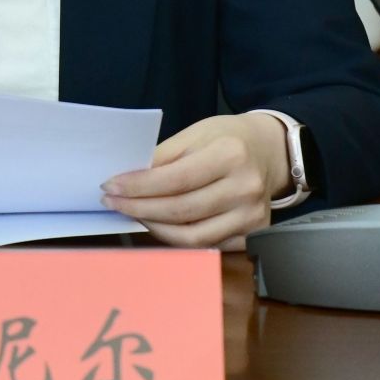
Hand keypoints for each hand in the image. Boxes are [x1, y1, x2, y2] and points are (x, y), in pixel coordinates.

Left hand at [100, 113, 290, 249]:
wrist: (268, 151)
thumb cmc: (227, 139)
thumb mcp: (195, 133)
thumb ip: (163, 157)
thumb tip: (129, 179)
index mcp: (231, 155)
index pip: (175, 179)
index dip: (138, 187)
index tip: (110, 187)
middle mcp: (245, 188)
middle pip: (181, 210)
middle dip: (139, 209)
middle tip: (113, 203)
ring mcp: (252, 216)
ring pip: (192, 236)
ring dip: (154, 227)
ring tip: (134, 214)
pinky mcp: (252, 233)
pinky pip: (206, 245)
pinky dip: (178, 238)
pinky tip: (161, 224)